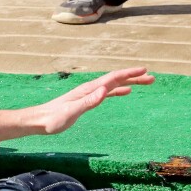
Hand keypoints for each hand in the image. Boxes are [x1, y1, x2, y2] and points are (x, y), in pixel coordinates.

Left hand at [30, 67, 153, 134]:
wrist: (38, 120)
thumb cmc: (53, 119)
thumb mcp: (71, 112)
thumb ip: (88, 102)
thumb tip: (105, 90)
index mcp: (88, 90)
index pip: (112, 78)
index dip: (129, 73)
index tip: (145, 70)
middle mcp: (89, 89)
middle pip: (115, 79)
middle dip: (134, 76)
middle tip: (152, 77)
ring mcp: (88, 94)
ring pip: (113, 84)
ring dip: (129, 81)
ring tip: (145, 81)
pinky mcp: (86, 100)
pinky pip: (107, 92)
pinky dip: (119, 89)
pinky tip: (126, 91)